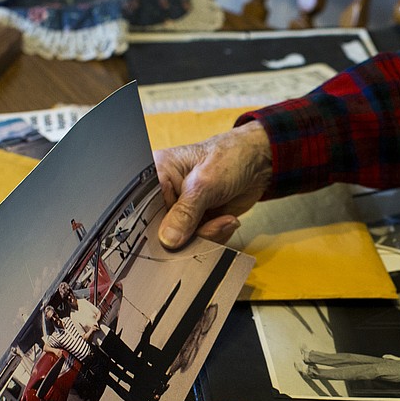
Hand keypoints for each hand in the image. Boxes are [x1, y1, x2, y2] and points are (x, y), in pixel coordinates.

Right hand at [153, 121, 272, 248]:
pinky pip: (198, 242)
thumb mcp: (205, 183)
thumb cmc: (229, 157)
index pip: (141, 208)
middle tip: (209, 224)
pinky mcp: (196, 222)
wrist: (258, 164)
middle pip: (160, 231)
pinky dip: (215, 236)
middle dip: (187, 235)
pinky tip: (226, 220)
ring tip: (223, 219)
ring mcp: (180, 211)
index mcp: (155, 175)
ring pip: (181, 242)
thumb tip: (168, 240)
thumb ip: (185, 212)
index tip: (172, 237)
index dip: (153, 227)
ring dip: (206, 235)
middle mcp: (163, 195)